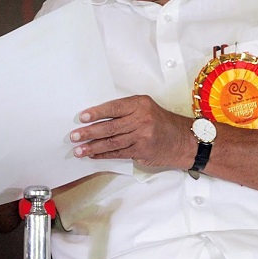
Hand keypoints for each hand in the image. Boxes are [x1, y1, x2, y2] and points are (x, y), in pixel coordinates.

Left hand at [70, 95, 192, 168]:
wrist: (183, 140)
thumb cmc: (160, 122)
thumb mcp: (145, 108)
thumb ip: (125, 110)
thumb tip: (97, 118)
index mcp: (140, 104)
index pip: (114, 108)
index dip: (96, 113)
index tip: (82, 117)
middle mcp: (141, 119)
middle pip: (110, 126)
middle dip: (89, 132)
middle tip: (74, 136)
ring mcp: (142, 136)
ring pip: (112, 142)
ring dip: (93, 147)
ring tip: (78, 149)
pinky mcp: (141, 151)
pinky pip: (118, 153)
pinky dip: (103, 154)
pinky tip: (92, 154)